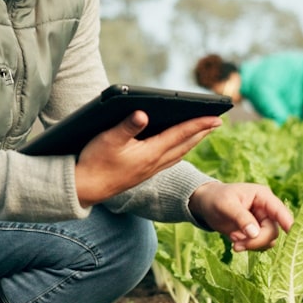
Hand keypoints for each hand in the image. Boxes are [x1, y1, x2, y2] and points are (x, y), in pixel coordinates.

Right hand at [74, 111, 221, 206]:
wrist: (85, 188)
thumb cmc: (95, 162)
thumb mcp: (108, 139)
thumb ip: (127, 126)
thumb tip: (143, 114)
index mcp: (150, 153)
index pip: (181, 134)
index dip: (200, 124)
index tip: (217, 117)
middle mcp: (154, 163)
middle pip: (185, 145)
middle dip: (202, 132)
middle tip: (217, 121)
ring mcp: (150, 170)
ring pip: (179, 153)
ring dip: (193, 142)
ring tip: (202, 132)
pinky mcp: (143, 174)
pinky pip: (170, 160)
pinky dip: (180, 151)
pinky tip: (178, 150)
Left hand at [187, 182, 291, 252]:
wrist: (206, 205)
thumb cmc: (216, 198)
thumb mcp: (226, 205)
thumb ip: (241, 218)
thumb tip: (255, 233)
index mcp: (263, 197)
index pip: (279, 210)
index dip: (287, 222)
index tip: (290, 231)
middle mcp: (266, 210)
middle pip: (273, 231)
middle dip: (256, 241)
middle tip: (236, 244)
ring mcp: (262, 222)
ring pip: (268, 241)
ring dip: (251, 245)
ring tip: (233, 241)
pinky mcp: (256, 233)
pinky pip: (260, 245)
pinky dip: (248, 247)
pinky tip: (234, 241)